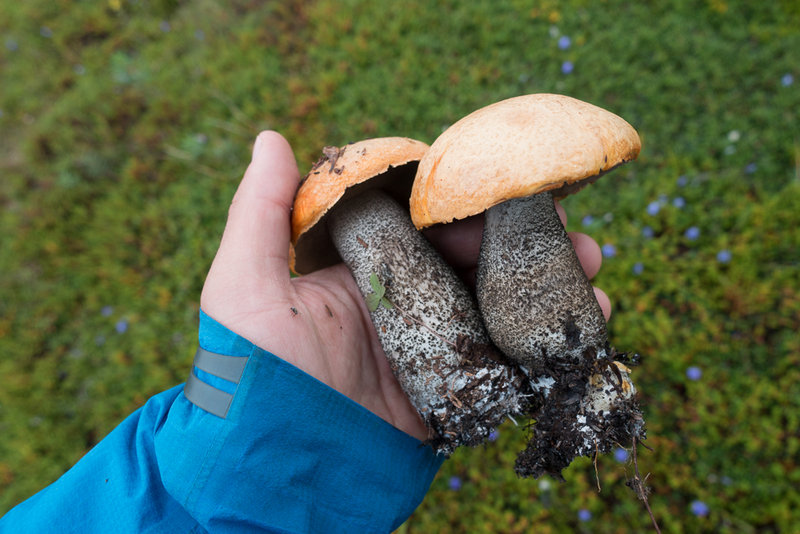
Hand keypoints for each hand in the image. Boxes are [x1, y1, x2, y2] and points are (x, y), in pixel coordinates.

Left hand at [200, 131, 609, 441]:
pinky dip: (548, 346)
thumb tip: (274, 136)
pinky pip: (507, 365)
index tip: (508, 182)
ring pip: (498, 306)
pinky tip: (586, 325)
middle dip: (523, 239)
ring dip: (546, 285)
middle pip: (472, 260)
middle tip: (568, 225)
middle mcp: (400, 304)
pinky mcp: (452, 394)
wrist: (277, 471)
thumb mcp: (244, 287)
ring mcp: (430, 350)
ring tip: (591, 270)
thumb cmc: (252, 373)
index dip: (467, 199)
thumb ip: (262, 213)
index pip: (422, 221)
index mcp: (361, 271)